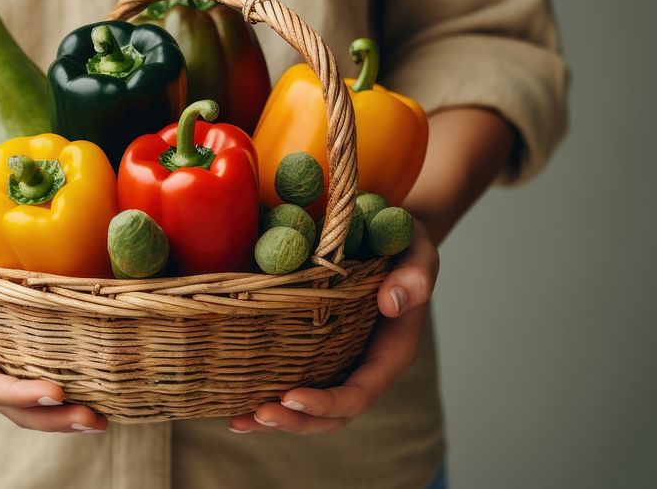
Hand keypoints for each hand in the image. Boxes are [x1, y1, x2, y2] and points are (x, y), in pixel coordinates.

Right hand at [0, 206, 107, 432]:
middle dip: (50, 418)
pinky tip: (101, 395)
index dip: (16, 392)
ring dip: (62, 415)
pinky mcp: (19, 344)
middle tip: (95, 419)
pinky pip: (41, 375)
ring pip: (27, 400)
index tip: (56, 392)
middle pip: (9, 403)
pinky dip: (68, 391)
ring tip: (101, 420)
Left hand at [228, 220, 438, 433]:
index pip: (360, 392)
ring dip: (278, 419)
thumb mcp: (419, 251)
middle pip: (334, 413)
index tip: (291, 397)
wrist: (391, 236)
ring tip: (239, 421)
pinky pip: (298, 380)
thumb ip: (416, 276)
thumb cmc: (405, 244)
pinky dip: (270, 395)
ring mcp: (342, 362)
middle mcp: (366, 366)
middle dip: (296, 420)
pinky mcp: (321, 350)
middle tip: (256, 416)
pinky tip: (237, 402)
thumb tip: (391, 302)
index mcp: (391, 352)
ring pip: (313, 407)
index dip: (327, 402)